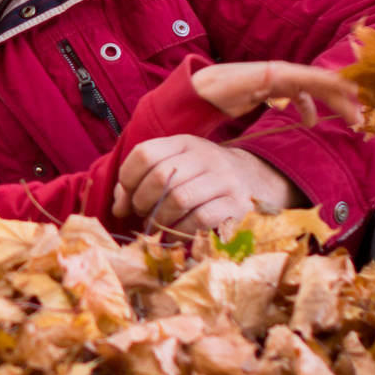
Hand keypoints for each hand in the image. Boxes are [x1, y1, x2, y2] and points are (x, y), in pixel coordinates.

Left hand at [113, 137, 301, 235]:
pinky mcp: (237, 204)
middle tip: (141, 213)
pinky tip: (176, 232)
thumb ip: (142, 179)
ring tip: (156, 225)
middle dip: (142, 201)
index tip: (126, 196)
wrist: (256, 181)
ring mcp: (224, 179)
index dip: (128, 178)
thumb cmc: (203, 177)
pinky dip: (180, 230)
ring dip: (159, 219)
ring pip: (178, 199)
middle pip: (160, 177)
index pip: (145, 153)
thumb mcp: (176, 166)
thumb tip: (118, 205)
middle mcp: (205, 156)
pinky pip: (200, 219)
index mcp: (185, 142)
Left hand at [187, 60, 363, 130]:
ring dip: (329, 103)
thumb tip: (280, 78)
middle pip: (317, 83)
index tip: (355, 94)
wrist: (196, 90)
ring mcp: (275, 81)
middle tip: (358, 117)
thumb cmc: (212, 88)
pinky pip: (298, 97)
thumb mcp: (234, 86)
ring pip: (311, 90)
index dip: (334, 84)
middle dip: (339, 98)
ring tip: (346, 119)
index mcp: (274, 71)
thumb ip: (257, 82)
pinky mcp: (270, 90)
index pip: (311, 76)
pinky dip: (308, 107)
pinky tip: (311, 121)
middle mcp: (278, 73)